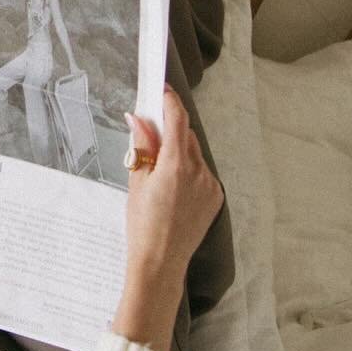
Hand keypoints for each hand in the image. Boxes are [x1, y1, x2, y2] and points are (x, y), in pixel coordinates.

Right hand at [124, 87, 224, 278]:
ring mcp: (210, 186)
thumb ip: (141, 146)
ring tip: (159, 166)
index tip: (162, 90)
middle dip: (171, 129)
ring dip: (179, 151)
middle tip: (150, 129)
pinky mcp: (215, 198)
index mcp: (176, 165)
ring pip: (195, 155)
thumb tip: (139, 119)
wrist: (160, 261)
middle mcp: (199, 172)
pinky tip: (172, 185)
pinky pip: (202, 173)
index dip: (170, 101)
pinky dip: (188, 170)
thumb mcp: (136, 181)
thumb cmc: (142, 224)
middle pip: (187, 136)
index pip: (178, 120)